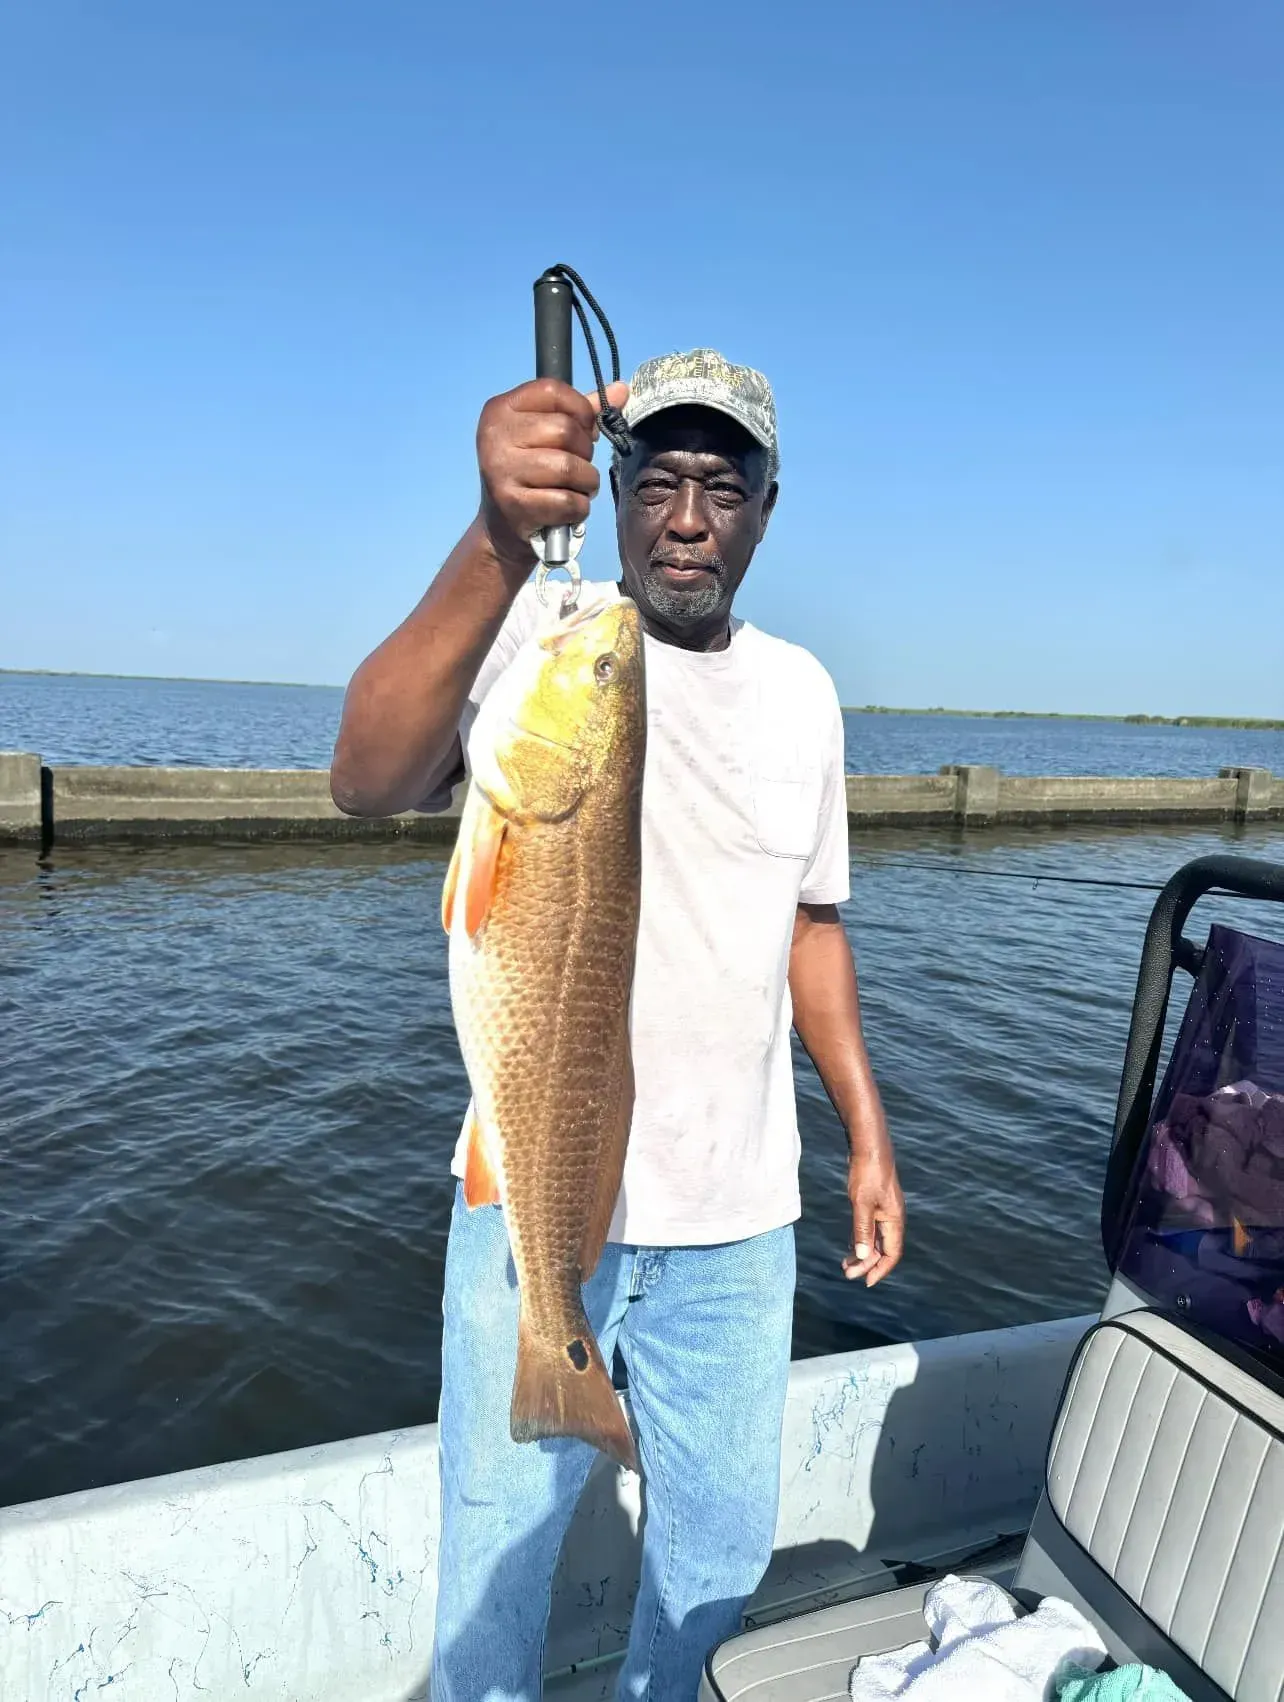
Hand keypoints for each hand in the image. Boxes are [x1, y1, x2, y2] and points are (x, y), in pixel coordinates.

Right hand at [476, 378, 629, 575]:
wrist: (502, 525)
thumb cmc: (530, 472)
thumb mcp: (544, 435)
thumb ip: (581, 412)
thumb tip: (622, 390)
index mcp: (501, 409)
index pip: (553, 390)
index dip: (580, 409)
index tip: (584, 428)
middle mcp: (495, 436)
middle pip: (565, 430)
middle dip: (584, 451)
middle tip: (577, 465)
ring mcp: (501, 471)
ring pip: (569, 467)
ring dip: (586, 481)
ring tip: (578, 487)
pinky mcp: (514, 505)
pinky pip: (567, 501)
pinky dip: (579, 507)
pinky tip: (568, 508)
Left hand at [842, 1147, 904, 1287]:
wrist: (868, 1146)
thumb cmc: (867, 1173)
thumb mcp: (862, 1203)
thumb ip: (863, 1230)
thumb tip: (864, 1257)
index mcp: (894, 1220)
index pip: (892, 1253)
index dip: (881, 1270)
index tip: (866, 1283)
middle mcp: (892, 1218)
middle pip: (882, 1249)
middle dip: (867, 1264)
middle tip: (847, 1274)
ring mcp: (883, 1211)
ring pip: (876, 1240)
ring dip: (863, 1253)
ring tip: (846, 1265)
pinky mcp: (874, 1204)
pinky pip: (870, 1228)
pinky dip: (861, 1239)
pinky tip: (850, 1247)